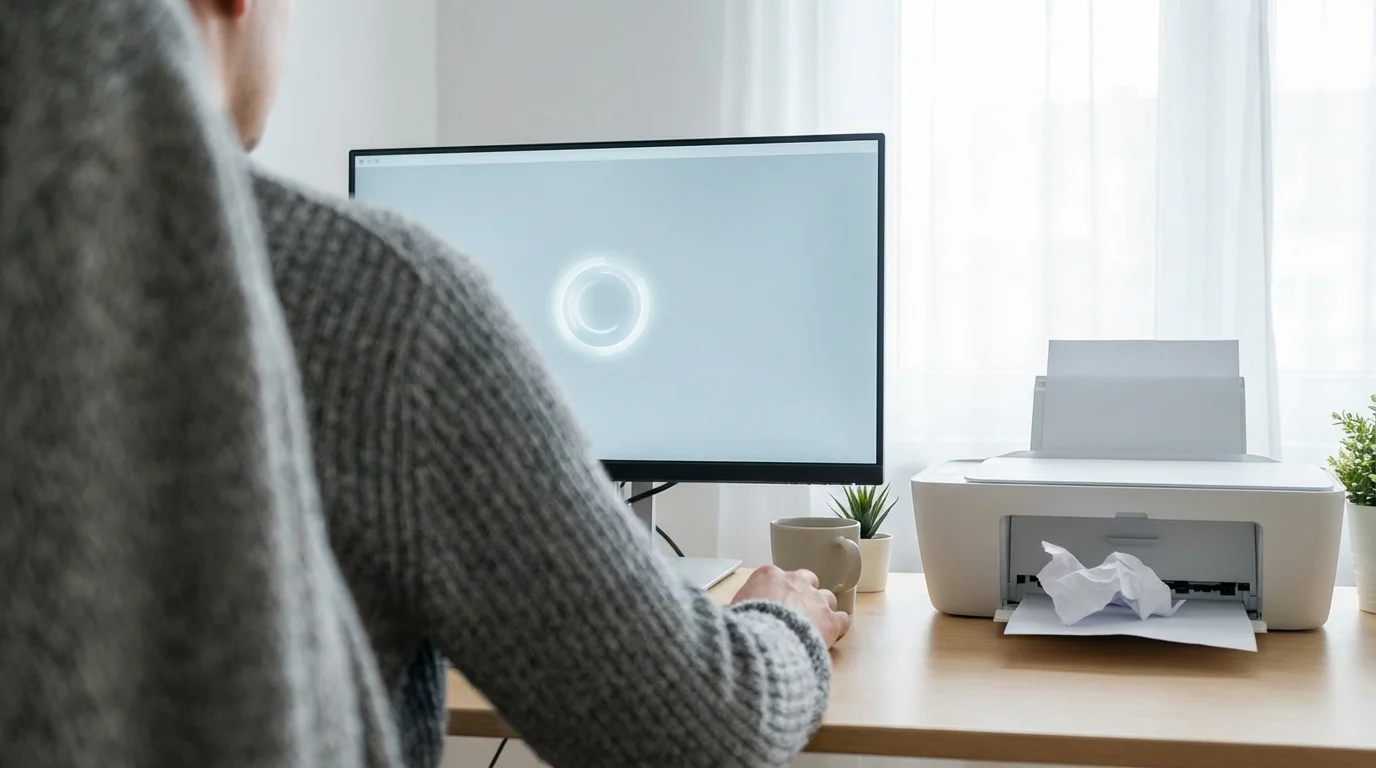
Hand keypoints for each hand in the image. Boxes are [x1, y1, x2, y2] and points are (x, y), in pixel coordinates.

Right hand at [730, 565, 850, 646]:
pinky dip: (838, 627)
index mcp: (767, 575)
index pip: (775, 576)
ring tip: (813, 628)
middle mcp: (795, 580)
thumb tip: (720, 616)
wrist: (765, 642)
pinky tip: (831, 637)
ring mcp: (816, 598)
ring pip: (826, 598)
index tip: (772, 604)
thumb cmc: (743, 626)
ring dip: (821, 610)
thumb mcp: (728, 613)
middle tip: (794, 614)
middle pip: (806, 580)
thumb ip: (729, 611)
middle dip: (802, 594)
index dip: (776, 591)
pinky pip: (843, 619)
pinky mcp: (832, 619)